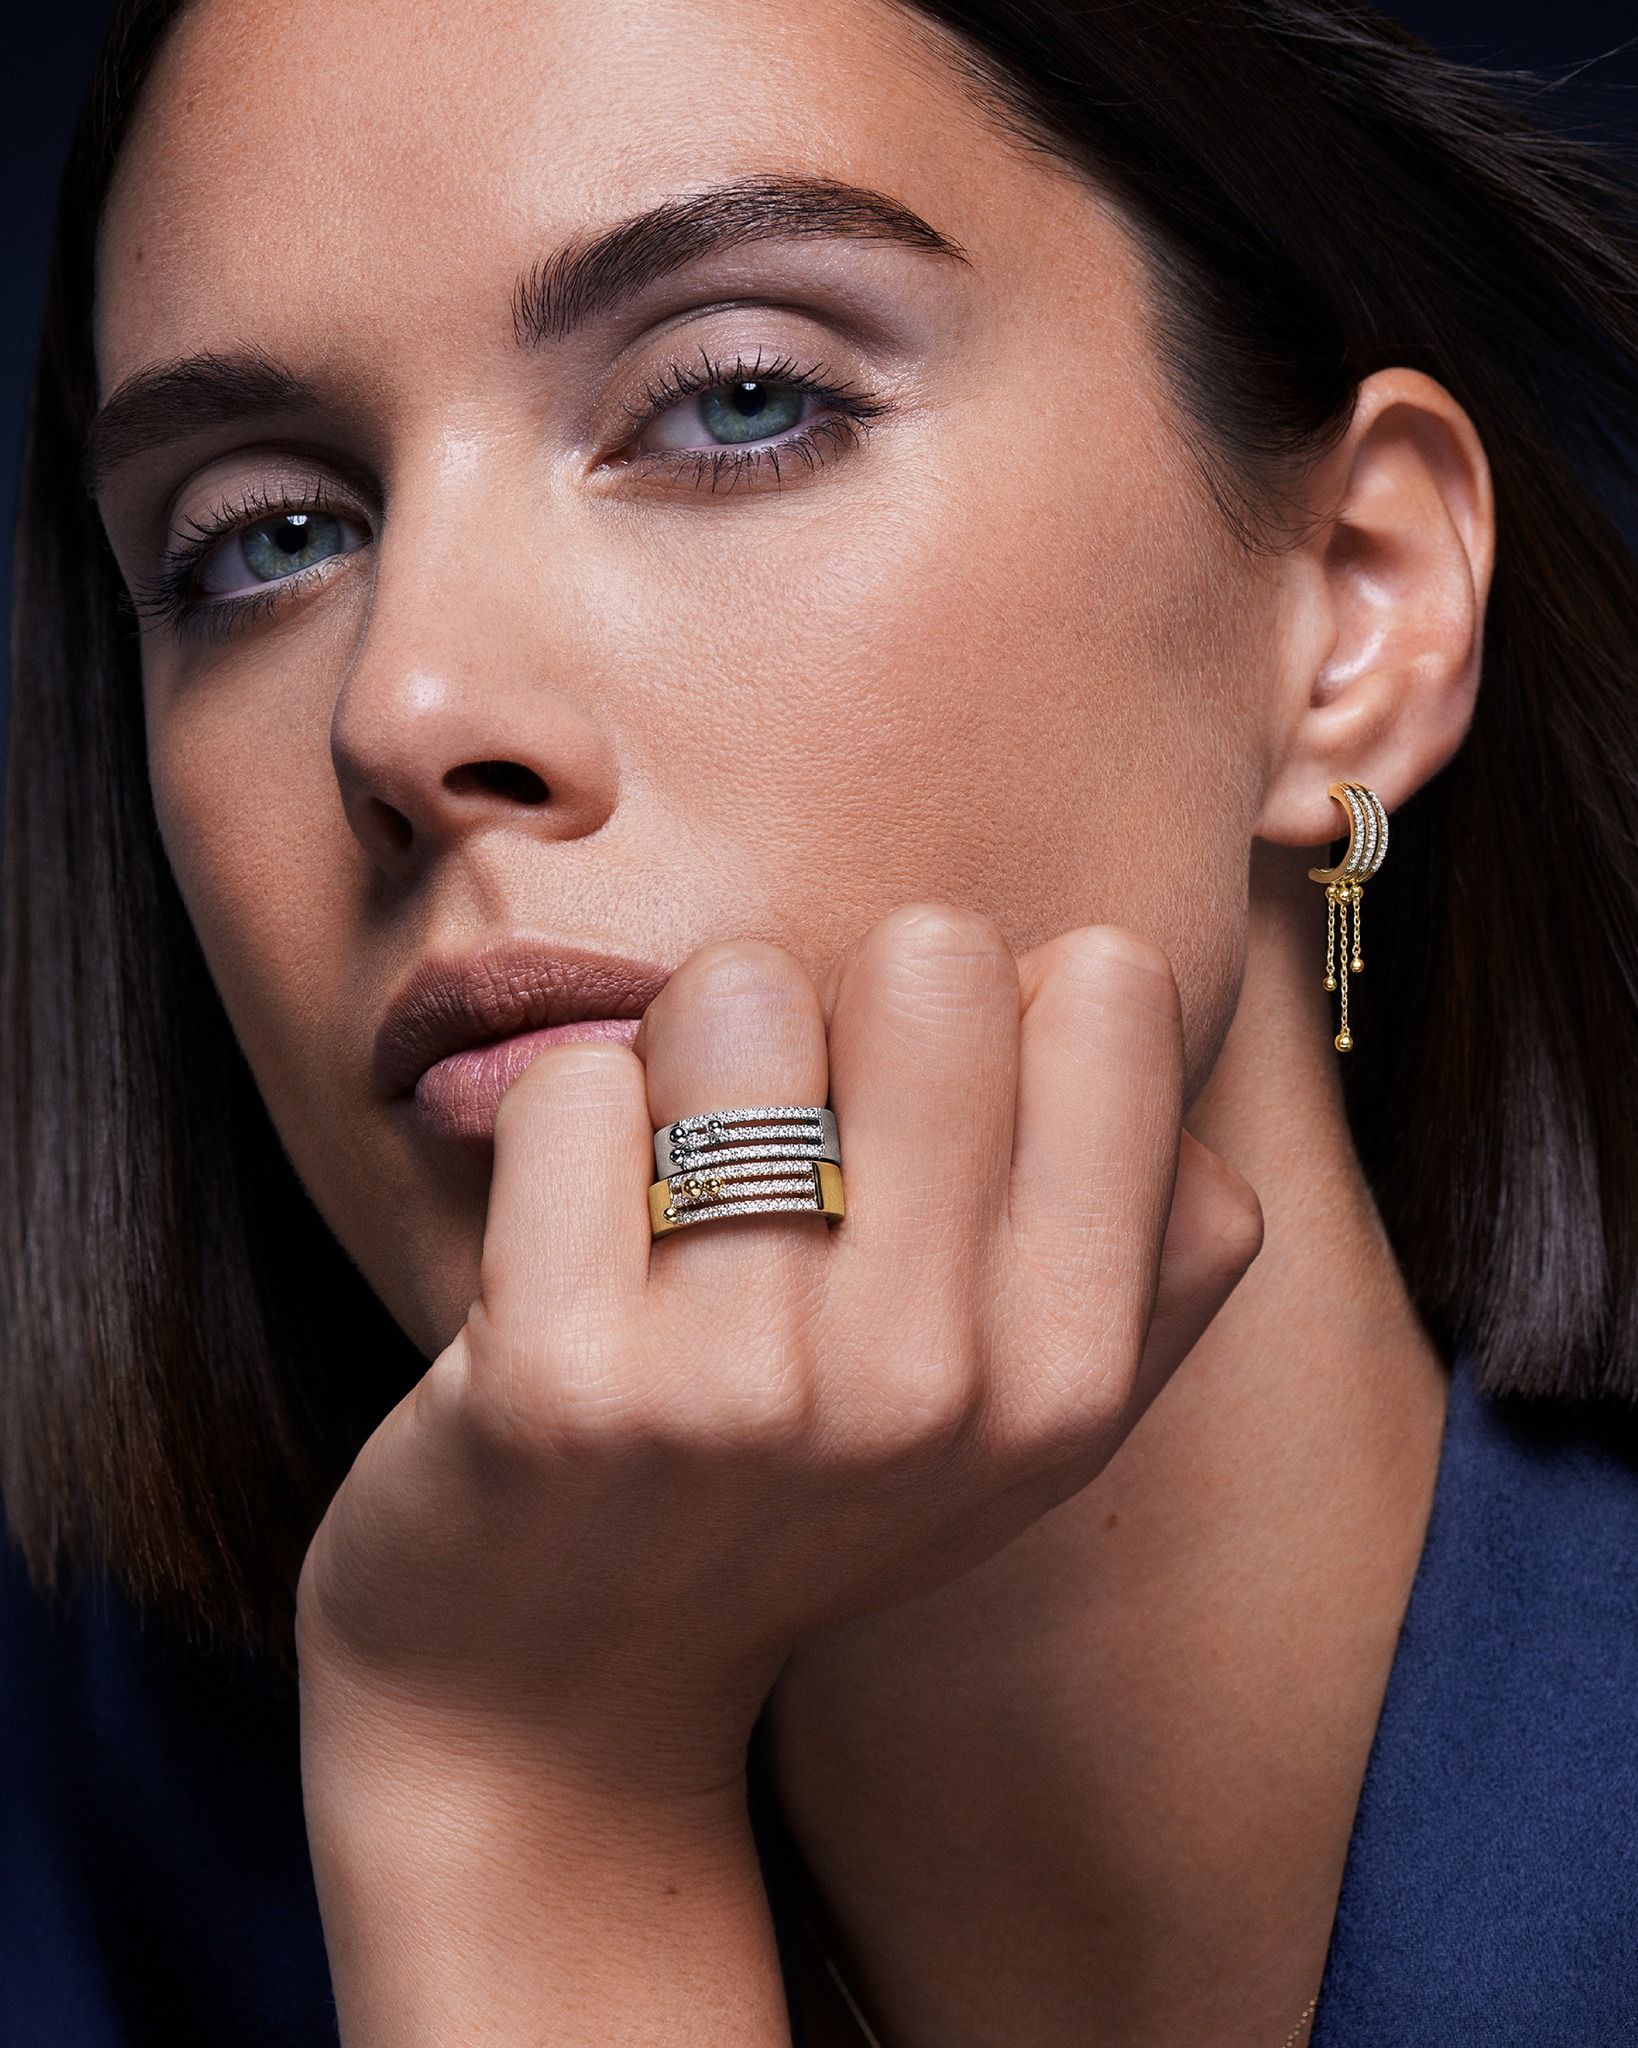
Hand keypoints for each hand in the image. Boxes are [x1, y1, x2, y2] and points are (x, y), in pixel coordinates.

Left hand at [295, 905, 1261, 1796]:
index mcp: (1072, 1373)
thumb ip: (1137, 1238)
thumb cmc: (791, 1499)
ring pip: (739, 989)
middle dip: (838, 1009)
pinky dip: (560, 1130)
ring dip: (687, 1058)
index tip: (918, 1123)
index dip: (996, 1011)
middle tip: (781, 1142)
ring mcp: (750, 1388)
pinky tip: (568, 1250)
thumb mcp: (1020, 1421)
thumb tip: (1114, 1005)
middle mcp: (938, 1384)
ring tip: (671, 1198)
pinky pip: (574, 1084)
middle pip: (932, 954)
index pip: (1111, 987)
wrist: (555, 1694)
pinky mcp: (563, 1385)